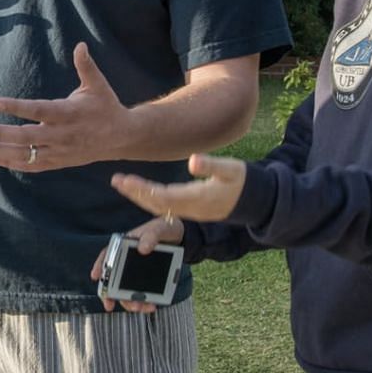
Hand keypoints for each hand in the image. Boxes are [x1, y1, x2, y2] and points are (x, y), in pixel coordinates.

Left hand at [0, 43, 131, 171]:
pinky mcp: (59, 162)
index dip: (16, 107)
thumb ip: (86, 66)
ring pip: (26, 154)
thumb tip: (80, 44)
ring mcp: (60, 152)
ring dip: (0, 149)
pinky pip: (32, 165)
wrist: (122, 137)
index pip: (38, 110)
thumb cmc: (105, 106)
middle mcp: (63, 135)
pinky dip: (12, 162)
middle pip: (26, 136)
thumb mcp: (97, 85)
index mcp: (69, 113)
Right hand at [90, 215, 185, 312]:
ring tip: (139, 308)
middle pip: (113, 279)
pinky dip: (144, 302)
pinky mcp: (146, 280)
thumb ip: (151, 236)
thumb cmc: (164, 229)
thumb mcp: (158, 229)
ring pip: (126, 290)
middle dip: (110, 294)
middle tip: (109, 305)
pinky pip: (141, 294)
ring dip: (129, 302)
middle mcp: (126, 261)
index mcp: (124, 245)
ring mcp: (135, 272)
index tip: (95, 277)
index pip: (107, 255)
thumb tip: (143, 249)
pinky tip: (151, 306)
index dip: (100, 266)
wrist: (179, 237)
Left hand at [111, 154, 247, 223]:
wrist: (254, 200)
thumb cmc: (241, 181)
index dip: (144, 190)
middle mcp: (190, 209)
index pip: (163, 196)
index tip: (127, 181)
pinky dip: (149, 198)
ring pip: (159, 207)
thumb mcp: (231, 169)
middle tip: (117, 180)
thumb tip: (192, 161)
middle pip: (156, 204)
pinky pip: (164, 207)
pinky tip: (138, 190)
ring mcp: (190, 211)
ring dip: (139, 195)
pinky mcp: (190, 209)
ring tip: (122, 183)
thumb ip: (211, 166)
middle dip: (135, 192)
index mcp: (197, 199)